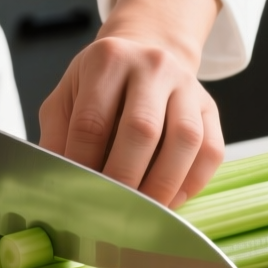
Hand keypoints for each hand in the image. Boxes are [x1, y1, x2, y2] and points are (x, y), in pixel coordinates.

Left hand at [38, 0, 224, 206]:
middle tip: (110, 211)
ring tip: (144, 213)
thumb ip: (57, 136)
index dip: (83, 163)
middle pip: (142, 129)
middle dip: (124, 178)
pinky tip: (171, 200)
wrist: (145, 53)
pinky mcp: (210, 108)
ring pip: (185, 139)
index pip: (92, 121)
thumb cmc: (100, 84)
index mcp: (108, 60)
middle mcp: (152, 66)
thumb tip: (56, 181)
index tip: (77, 194)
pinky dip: (192, 182)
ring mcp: (187, 85)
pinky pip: (212, 149)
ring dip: (163, 184)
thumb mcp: (67, 96)